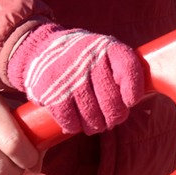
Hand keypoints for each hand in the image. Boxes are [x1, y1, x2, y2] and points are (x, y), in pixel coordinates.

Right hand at [4, 23, 149, 135]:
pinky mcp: (52, 93)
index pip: (129, 70)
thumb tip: (134, 100)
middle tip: (111, 118)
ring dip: (95, 125)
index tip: (130, 101)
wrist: (41, 48)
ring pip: (92, 117)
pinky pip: (71, 121)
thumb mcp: (104, 51)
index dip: (134, 91)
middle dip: (114, 117)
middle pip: (112, 103)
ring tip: (94, 122)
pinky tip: (75, 121)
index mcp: (107, 48)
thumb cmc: (82, 57)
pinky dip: (75, 126)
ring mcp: (70, 78)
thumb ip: (122, 69)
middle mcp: (89, 61)